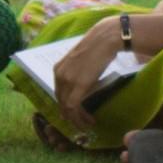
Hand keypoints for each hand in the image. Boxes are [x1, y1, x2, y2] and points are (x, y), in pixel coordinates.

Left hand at [51, 16, 129, 130]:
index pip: (58, 93)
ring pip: (66, 107)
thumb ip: (76, 74)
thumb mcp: (81, 62)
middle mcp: (59, 75)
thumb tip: (79, 87)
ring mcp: (67, 80)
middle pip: (60, 102)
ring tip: (87, 124)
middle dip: (70, 116)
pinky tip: (89, 120)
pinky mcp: (78, 85)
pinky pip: (73, 107)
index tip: (75, 114)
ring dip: (76, 119)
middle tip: (81, 123)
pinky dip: (79, 117)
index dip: (65, 107)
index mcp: (58, 69)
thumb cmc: (97, 47)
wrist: (105, 38)